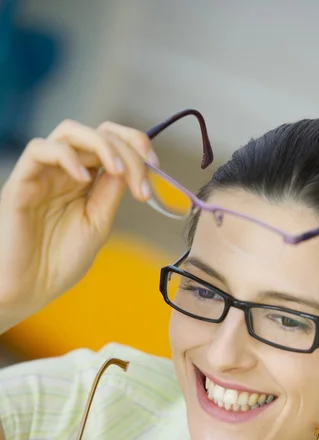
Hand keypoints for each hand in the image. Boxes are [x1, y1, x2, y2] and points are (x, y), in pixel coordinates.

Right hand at [0, 119, 156, 331]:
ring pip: (69, 132)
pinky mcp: (22, 182)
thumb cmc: (62, 261)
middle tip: (145, 173)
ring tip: (119, 170)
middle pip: (97, 133)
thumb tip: (130, 166)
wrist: (31, 288)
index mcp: (85, 180)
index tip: (156, 168)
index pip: (111, 143)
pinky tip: (82, 179)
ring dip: (101, 145)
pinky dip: (65, 157)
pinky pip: (39, 150)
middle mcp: (65, 171)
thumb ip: (111, 193)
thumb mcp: (98, 224)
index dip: (136, 146)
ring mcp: (43, 174)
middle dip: (127, 147)